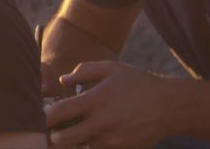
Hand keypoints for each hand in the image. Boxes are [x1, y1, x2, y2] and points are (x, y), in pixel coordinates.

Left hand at [45, 61, 183, 147]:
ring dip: (70, 143)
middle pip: (63, 140)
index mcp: (96, 100)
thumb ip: (83, 71)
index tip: (39, 116)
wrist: (170, 106)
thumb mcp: (111, 68)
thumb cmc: (137, 83)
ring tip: (70, 133)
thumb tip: (62, 81)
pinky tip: (89, 136)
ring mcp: (112, 141)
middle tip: (50, 130)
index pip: (59, 113)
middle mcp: (102, 124)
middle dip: (52, 137)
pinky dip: (88, 146)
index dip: (44, 117)